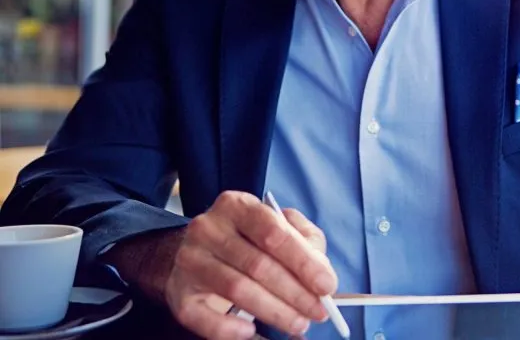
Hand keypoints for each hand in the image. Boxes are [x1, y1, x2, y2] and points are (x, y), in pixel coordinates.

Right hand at [163, 191, 337, 339]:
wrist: (199, 254)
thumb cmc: (250, 241)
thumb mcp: (281, 228)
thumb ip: (306, 241)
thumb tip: (321, 271)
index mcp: (236, 205)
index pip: (274, 232)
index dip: (304, 261)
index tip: (327, 286)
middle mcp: (208, 228)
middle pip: (258, 265)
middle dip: (295, 293)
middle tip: (318, 312)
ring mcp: (189, 260)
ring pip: (237, 290)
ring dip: (274, 312)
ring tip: (298, 325)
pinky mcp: (178, 292)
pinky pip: (204, 318)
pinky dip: (231, 330)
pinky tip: (252, 331)